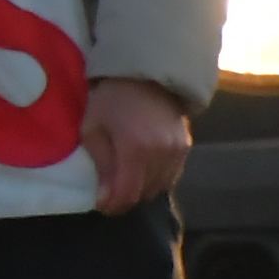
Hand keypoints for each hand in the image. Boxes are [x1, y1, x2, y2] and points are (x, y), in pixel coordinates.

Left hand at [81, 75, 193, 215]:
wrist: (147, 73)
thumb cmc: (111, 99)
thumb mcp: (93, 128)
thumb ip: (101, 166)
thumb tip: (105, 200)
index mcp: (136, 150)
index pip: (127, 195)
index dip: (112, 206)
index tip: (101, 204)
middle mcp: (161, 154)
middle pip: (143, 195)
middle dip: (125, 197)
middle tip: (111, 189)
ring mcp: (177, 152)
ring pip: (159, 188)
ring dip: (141, 189)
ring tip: (126, 178)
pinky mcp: (186, 147)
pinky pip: (171, 177)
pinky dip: (156, 179)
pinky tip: (144, 169)